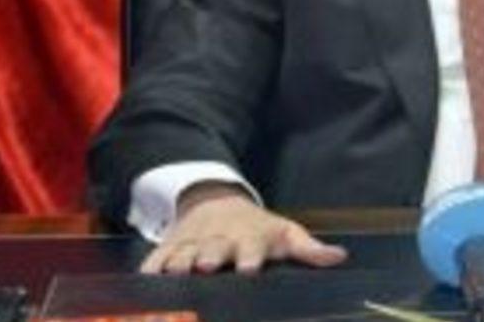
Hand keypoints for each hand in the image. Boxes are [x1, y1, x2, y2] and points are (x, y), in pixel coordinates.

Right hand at [139, 182, 347, 274]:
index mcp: (249, 239)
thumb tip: (340, 257)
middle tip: (204, 266)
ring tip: (174, 273)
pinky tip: (143, 280)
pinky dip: (149, 268)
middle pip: (212, 249)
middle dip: (209, 257)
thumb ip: (310, 249)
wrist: (217, 203)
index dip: (250, 257)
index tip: (249, 268)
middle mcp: (218, 241)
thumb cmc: (258, 229)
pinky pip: (156, 258)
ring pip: (182, 252)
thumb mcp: (286, 234)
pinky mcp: (169, 247)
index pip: (251, 247)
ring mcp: (191, 243)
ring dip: (177, 262)